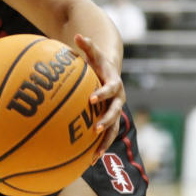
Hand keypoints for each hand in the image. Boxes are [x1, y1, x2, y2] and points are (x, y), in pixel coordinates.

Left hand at [74, 33, 125, 164]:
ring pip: (114, 129)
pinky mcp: (111, 121)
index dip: (103, 93)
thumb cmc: (97, 62)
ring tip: (94, 155)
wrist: (110, 72)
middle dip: (106, 120)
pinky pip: (107, 136)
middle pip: (115, 112)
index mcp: (114, 82)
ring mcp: (116, 111)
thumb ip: (86, 45)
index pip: (111, 88)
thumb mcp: (93, 53)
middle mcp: (118, 99)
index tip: (92, 99)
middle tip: (95, 128)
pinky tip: (88, 161)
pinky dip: (99, 147)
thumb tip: (77, 35)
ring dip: (105, 141)